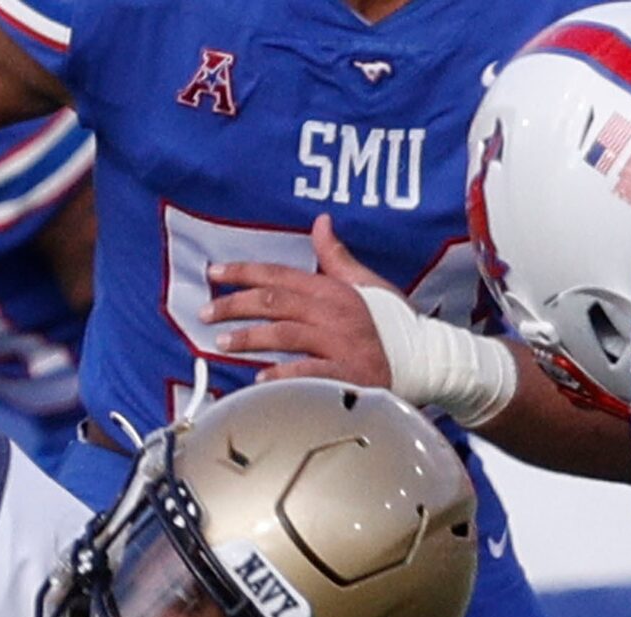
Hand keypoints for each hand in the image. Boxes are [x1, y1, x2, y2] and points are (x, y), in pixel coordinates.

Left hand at [203, 215, 397, 385]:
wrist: (426, 361)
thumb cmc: (393, 325)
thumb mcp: (368, 284)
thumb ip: (337, 257)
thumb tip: (321, 223)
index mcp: (334, 289)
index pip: (280, 275)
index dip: (244, 272)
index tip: (213, 274)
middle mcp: (333, 312)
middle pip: (274, 302)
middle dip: (234, 304)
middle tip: (204, 312)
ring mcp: (339, 344)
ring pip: (284, 334)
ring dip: (249, 337)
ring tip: (221, 342)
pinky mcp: (346, 375)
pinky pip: (308, 373)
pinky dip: (281, 375)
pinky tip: (258, 378)